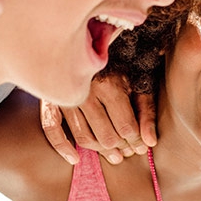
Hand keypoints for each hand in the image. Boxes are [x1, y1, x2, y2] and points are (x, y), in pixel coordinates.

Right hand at [40, 74, 157, 164]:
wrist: (87, 42)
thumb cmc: (117, 63)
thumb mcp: (137, 81)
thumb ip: (146, 111)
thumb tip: (150, 143)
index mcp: (110, 85)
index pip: (126, 127)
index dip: (136, 141)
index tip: (141, 145)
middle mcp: (86, 93)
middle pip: (106, 136)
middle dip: (121, 147)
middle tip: (129, 151)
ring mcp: (65, 98)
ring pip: (84, 137)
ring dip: (101, 152)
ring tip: (115, 156)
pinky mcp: (50, 101)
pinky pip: (52, 130)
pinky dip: (63, 147)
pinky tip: (75, 158)